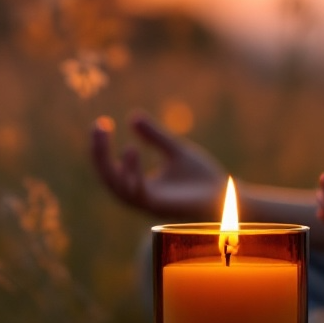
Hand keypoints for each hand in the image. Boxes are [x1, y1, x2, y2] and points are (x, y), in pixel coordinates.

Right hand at [91, 112, 227, 219]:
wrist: (224, 194)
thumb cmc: (200, 177)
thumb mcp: (175, 150)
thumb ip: (154, 136)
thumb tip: (133, 116)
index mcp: (140, 184)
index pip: (111, 166)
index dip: (101, 146)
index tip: (100, 122)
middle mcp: (139, 195)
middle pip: (107, 177)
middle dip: (99, 153)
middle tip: (99, 128)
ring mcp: (148, 202)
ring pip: (118, 188)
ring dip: (112, 164)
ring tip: (119, 139)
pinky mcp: (160, 207)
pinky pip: (138, 192)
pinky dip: (132, 172)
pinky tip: (132, 149)